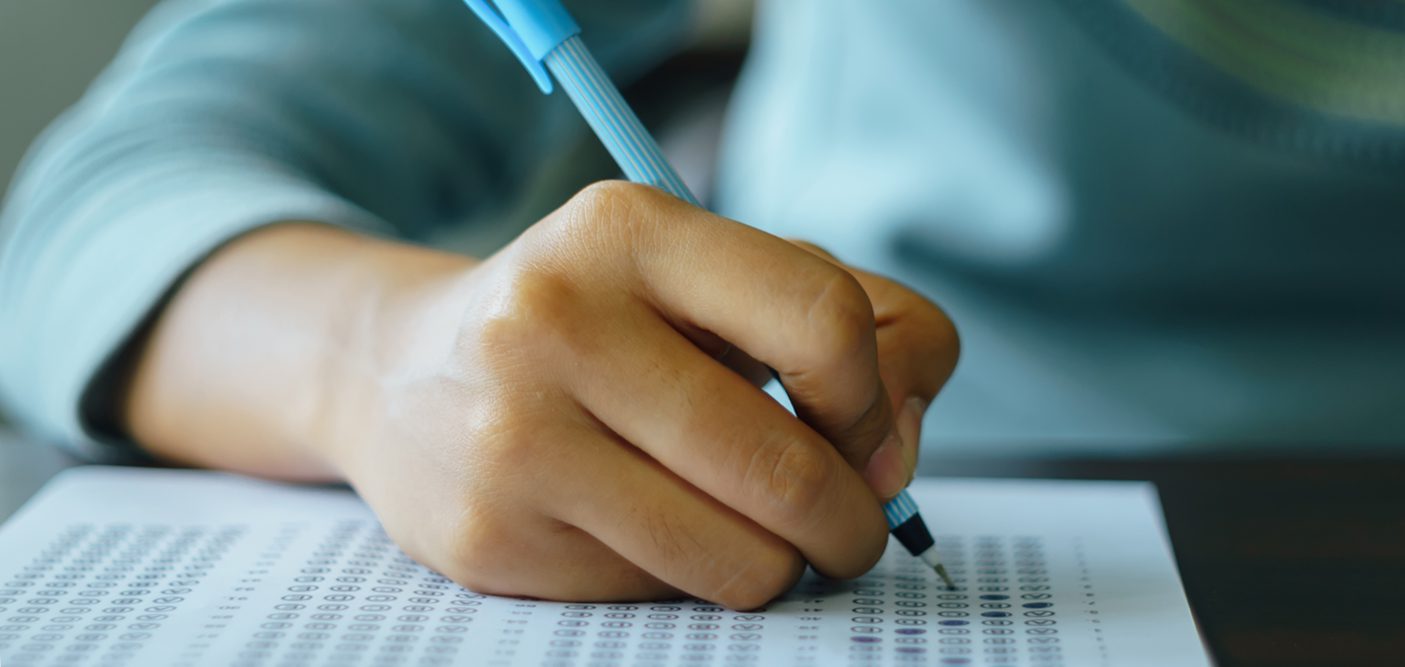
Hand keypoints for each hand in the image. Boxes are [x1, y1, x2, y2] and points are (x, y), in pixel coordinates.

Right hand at [126, 181, 958, 607]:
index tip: (869, 438)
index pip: (821, 317)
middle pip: (786, 465)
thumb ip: (852, 326)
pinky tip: (654, 530)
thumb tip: (894, 453)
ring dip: (783, 566)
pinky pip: (662, 592)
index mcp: (630, 229)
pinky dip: (694, 578)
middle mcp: (556, 318)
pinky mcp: (489, 536)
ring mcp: (513, 434)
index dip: (876, 400)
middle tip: (848, 531)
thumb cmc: (604, 324)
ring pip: (738, 556)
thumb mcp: (713, 278)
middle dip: (850, 522)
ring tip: (764, 537)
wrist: (400, 375)